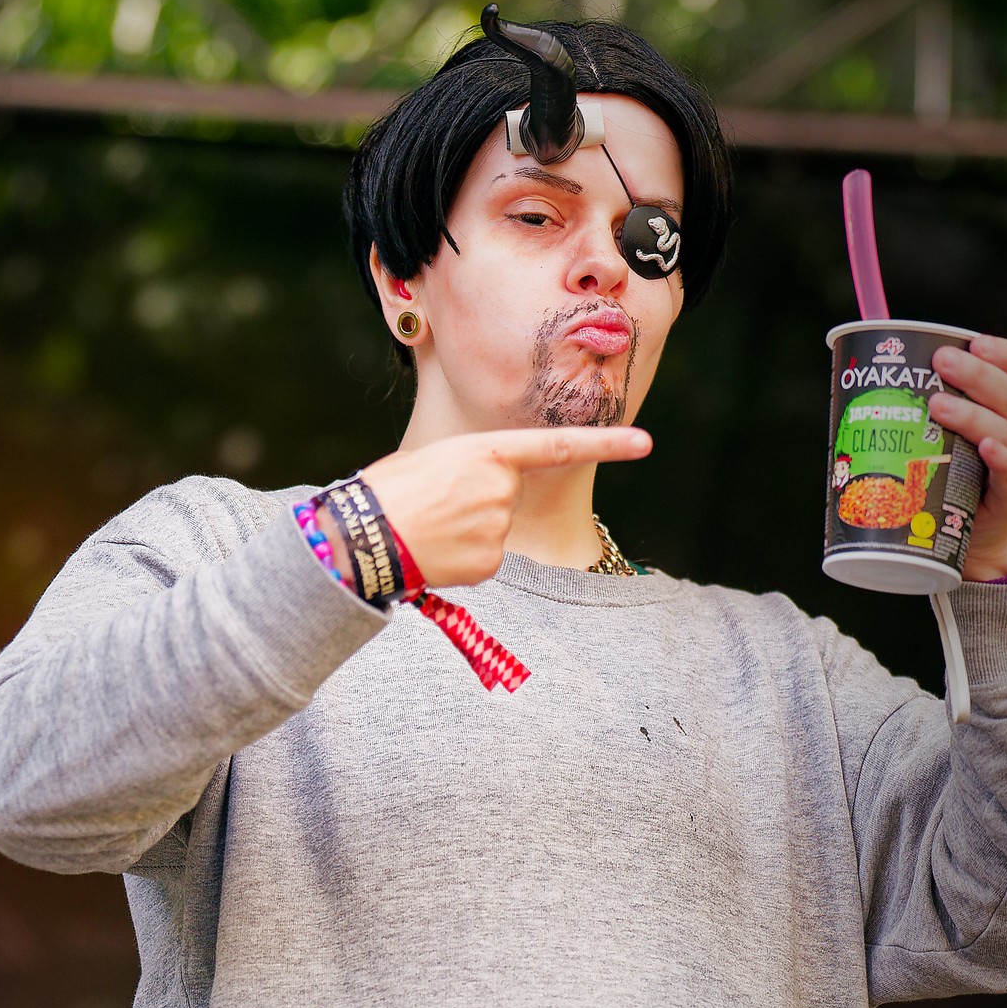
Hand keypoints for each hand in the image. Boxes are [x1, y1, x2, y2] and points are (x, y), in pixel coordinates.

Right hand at [359, 425, 652, 588]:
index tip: (644, 443)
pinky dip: (463, 558)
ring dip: (467, 531)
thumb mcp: (430, 459)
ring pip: (494, 529)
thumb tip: (480, 490)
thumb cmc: (386, 492)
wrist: (362, 537)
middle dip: (477, 502)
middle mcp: (502, 488)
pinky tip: (435, 552)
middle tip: (435, 504)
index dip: (605, 444)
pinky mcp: (490, 564)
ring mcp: (498, 528)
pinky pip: (485, 559)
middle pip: (506, 496)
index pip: (557, 446)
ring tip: (428, 527)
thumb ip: (469, 467)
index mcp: (487, 452)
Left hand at [928, 336, 1006, 580]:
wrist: (975, 535)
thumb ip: (931, 404)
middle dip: (978, 376)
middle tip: (942, 362)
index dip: (1006, 354)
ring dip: (973, 415)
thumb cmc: (958, 474)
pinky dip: (999, 457)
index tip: (975, 341)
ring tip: (938, 406)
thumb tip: (871, 371)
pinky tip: (985, 446)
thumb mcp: (951, 434)